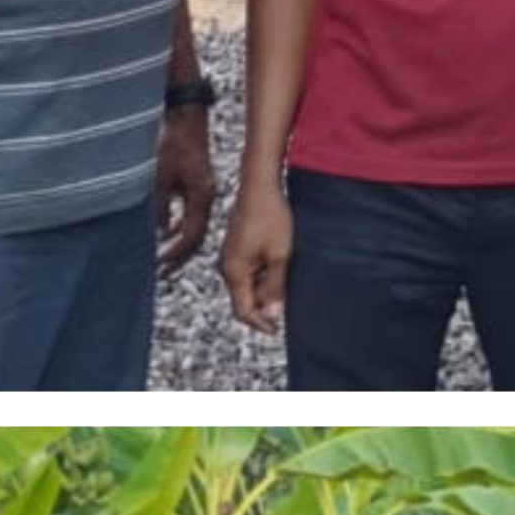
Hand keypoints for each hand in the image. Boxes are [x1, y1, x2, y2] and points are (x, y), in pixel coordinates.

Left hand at [154, 106, 217, 276]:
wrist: (186, 117)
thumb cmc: (172, 142)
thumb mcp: (159, 177)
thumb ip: (158, 208)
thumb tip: (158, 235)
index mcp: (201, 198)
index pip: (192, 237)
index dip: (176, 255)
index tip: (160, 268)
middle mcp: (206, 198)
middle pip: (196, 236)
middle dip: (179, 255)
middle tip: (162, 272)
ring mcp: (203, 191)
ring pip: (194, 226)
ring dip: (179, 242)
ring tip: (163, 257)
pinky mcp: (197, 184)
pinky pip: (191, 213)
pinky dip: (179, 226)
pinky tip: (167, 231)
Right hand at [218, 183, 292, 333]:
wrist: (259, 185)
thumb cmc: (271, 217)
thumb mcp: (280, 255)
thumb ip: (275, 287)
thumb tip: (272, 314)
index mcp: (234, 271)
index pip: (243, 311)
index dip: (260, 323)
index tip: (278, 329)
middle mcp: (227, 267)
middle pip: (243, 300)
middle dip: (263, 309)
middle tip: (288, 309)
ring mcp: (230, 257)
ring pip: (247, 286)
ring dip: (265, 292)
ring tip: (287, 286)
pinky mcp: (236, 248)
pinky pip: (248, 272)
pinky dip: (262, 278)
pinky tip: (279, 270)